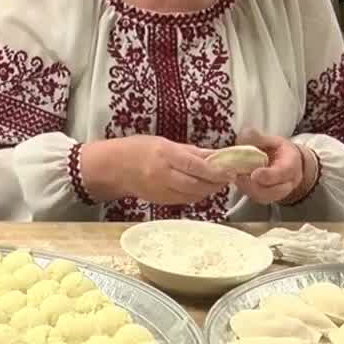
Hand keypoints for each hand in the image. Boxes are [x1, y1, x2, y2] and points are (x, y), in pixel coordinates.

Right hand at [79, 135, 234, 204]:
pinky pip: (184, 200)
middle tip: (227, 178)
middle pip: (196, 184)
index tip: (230, 171)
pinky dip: (196, 195)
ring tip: (216, 183)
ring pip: (192, 195)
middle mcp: (163, 174)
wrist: (113, 167)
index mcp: (165, 155)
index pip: (196, 166)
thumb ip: (191, 151)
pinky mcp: (159, 200)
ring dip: (208, 190)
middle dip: (215, 183)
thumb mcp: (165, 143)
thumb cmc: (139, 149)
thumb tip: (216, 154)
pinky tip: (200, 189)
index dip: (216, 171)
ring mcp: (160, 189)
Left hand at [233, 130, 306, 204]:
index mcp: (291, 165)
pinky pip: (257, 198)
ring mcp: (278, 192)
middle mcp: (287, 183)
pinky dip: (245, 190)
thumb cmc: (280, 152)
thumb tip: (245, 133)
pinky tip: (237, 180)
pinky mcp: (268, 197)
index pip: (282, 173)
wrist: (290, 165)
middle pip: (273, 191)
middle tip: (238, 175)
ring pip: (263, 197)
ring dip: (247, 188)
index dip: (268, 175)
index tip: (254, 175)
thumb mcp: (274, 140)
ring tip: (234, 176)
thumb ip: (260, 138)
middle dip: (254, 185)